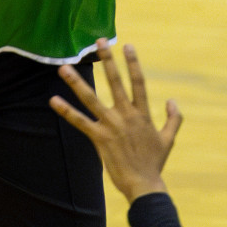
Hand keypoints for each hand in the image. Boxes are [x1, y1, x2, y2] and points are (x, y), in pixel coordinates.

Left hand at [51, 39, 181, 202]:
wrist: (144, 184)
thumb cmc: (155, 163)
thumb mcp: (168, 139)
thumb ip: (173, 119)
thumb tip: (172, 101)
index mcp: (142, 114)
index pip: (138, 82)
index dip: (133, 63)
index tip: (127, 45)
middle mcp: (126, 115)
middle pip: (115, 82)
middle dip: (107, 60)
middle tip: (99, 41)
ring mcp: (111, 125)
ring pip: (91, 98)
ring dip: (76, 82)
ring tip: (64, 68)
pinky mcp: (99, 138)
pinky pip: (80, 122)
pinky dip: (66, 111)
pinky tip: (54, 100)